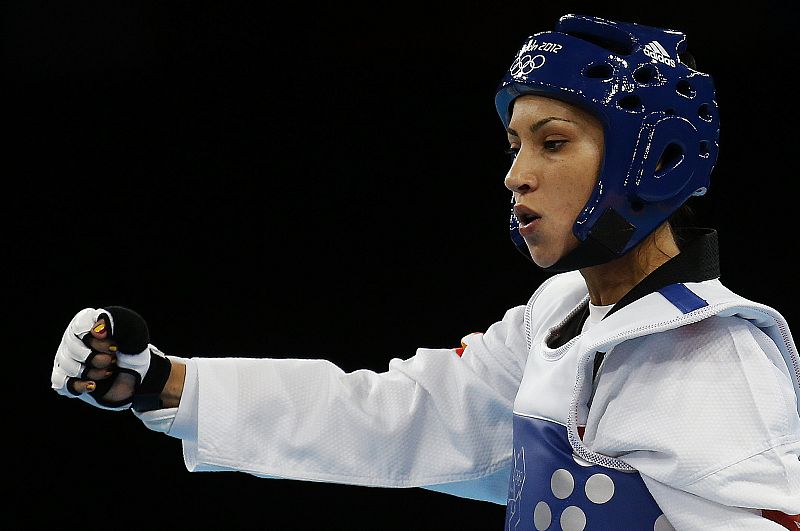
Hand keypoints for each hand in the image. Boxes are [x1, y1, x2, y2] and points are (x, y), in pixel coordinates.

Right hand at [51, 306, 170, 410]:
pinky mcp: (69, 379)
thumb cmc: (132, 345)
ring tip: (110, 371)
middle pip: (73, 349)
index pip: (79, 328)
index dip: (98, 342)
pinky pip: (63, 384)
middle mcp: (72, 338)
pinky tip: (94, 385)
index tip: (115, 348)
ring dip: (94, 372)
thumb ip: (117, 321)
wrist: (136, 370)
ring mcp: (68, 359)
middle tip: (114, 360)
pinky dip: (80, 385)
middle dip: (98, 359)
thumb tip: (97, 330)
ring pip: (69, 367)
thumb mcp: (133, 328)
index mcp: (86, 321)